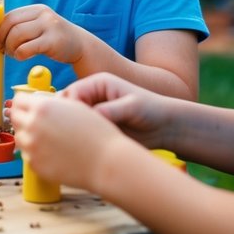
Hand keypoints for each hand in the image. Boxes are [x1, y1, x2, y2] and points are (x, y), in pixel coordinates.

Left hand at [0, 3, 87, 63]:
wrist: (81, 45)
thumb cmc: (54, 38)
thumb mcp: (40, 25)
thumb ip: (23, 25)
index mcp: (36, 9)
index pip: (10, 16)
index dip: (0, 30)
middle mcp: (43, 14)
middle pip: (11, 24)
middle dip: (3, 39)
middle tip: (4, 50)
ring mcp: (49, 26)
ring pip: (17, 35)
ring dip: (11, 48)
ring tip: (14, 54)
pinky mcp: (53, 41)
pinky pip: (27, 48)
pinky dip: (20, 54)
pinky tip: (23, 57)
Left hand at [9, 90, 127, 190]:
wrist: (107, 161)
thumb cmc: (96, 132)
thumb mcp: (74, 106)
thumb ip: (50, 103)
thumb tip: (34, 101)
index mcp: (42, 108)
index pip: (18, 100)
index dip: (24, 103)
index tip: (29, 106)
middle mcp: (33, 126)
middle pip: (15, 118)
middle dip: (24, 118)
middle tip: (38, 122)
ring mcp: (32, 147)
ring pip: (20, 138)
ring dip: (29, 136)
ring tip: (49, 139)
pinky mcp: (36, 166)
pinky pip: (28, 156)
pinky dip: (37, 153)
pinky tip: (54, 152)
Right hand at [59, 72, 173, 147]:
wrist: (166, 128)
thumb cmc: (153, 110)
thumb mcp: (132, 106)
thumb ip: (111, 110)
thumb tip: (90, 117)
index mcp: (97, 83)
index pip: (72, 92)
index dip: (68, 107)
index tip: (73, 123)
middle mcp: (92, 96)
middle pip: (66, 106)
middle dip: (66, 120)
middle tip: (72, 136)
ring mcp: (92, 113)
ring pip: (71, 122)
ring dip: (72, 132)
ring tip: (79, 144)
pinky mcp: (95, 128)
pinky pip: (80, 134)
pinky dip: (78, 141)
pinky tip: (84, 149)